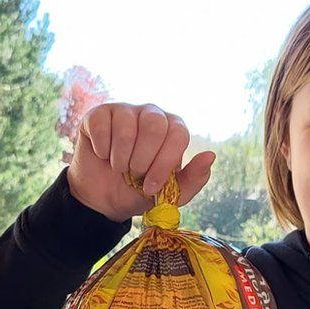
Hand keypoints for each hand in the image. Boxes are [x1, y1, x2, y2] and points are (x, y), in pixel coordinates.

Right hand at [66, 102, 216, 222]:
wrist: (103, 198)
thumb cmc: (140, 191)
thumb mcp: (170, 194)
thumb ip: (194, 179)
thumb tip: (210, 155)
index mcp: (173, 130)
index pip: (178, 134)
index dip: (164, 162)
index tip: (151, 187)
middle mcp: (152, 114)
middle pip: (154, 125)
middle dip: (142, 159)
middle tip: (134, 175)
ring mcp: (125, 111)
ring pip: (127, 127)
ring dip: (120, 158)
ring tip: (119, 168)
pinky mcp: (99, 114)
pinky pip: (102, 126)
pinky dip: (101, 150)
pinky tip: (103, 156)